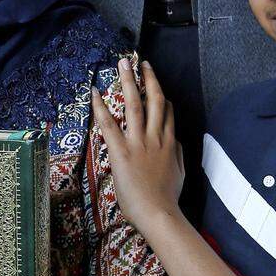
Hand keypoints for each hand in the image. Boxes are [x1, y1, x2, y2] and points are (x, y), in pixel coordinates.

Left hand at [89, 57, 183, 235]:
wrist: (159, 214)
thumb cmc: (167, 198)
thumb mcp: (180, 172)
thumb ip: (178, 154)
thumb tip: (176, 142)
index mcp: (170, 143)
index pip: (168, 112)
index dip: (162, 95)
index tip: (156, 83)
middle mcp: (156, 137)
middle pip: (154, 100)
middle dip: (147, 78)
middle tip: (140, 62)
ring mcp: (138, 143)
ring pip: (135, 105)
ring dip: (128, 81)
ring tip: (122, 64)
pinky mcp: (121, 152)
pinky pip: (109, 125)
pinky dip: (101, 107)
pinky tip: (95, 93)